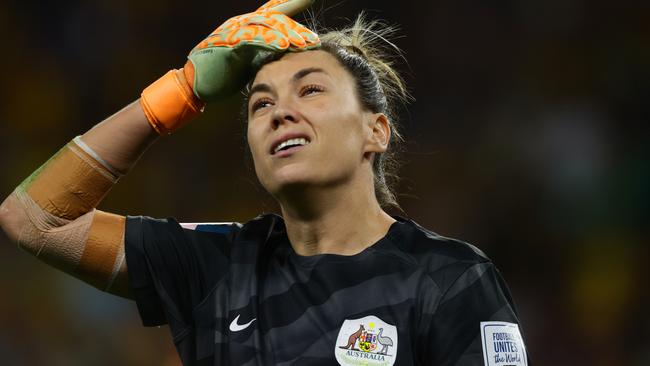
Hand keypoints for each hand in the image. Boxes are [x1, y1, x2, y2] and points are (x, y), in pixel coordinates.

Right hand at [188, 0, 319, 100]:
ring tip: (303, 44)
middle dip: (295, 28)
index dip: (293, 4)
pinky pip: (251, 37)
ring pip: (265, 24)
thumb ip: (267, 55)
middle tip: (313, 40)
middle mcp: (242, 23)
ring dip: (286, 34)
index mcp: (250, 26)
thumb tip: (288, 58)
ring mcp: (233, 30)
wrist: (197, 85)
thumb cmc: (224, 74)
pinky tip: (282, 46)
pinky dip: (268, 40)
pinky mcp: (227, 41)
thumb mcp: (252, 62)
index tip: (311, 0)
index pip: (275, 12)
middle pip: (275, 17)